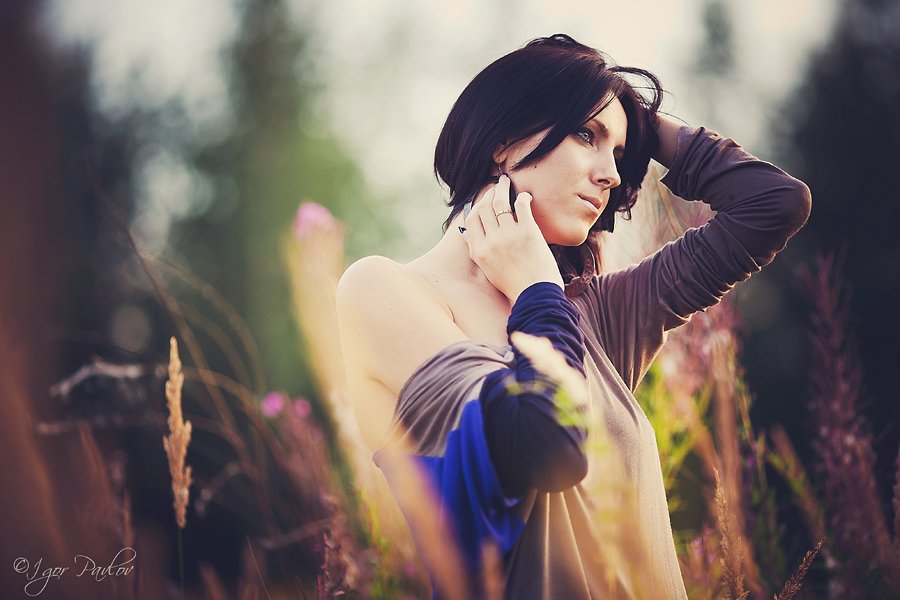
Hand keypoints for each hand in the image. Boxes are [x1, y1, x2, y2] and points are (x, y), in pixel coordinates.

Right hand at [461, 175, 563, 301]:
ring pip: (500, 203)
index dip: (477, 205)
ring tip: (506, 182)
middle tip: (496, 186)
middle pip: (484, 207)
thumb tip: (465, 234)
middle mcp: (491, 241)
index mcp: (480, 251)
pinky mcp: (529, 232)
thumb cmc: (514, 284)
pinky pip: (522, 206)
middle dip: (489, 192)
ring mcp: (509, 235)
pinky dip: (523, 197)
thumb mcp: (488, 269)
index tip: (483, 199)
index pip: (471, 219)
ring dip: (503, 188)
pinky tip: (526, 196)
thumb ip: (476, 250)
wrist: (536, 295)